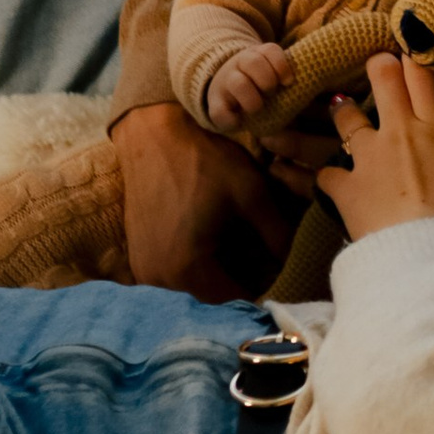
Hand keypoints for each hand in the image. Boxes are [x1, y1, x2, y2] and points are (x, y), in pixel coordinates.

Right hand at [113, 101, 298, 297]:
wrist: (153, 135)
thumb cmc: (203, 161)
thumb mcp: (251, 193)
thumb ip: (277, 233)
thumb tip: (295, 261)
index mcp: (187, 268)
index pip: (235, 299)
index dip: (262, 284)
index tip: (277, 265)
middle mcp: (160, 279)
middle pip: (212, 295)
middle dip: (240, 279)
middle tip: (261, 254)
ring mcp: (144, 269)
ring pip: (193, 286)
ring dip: (218, 272)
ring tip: (239, 244)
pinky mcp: (138, 257)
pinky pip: (175, 274)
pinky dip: (197, 263)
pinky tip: (212, 238)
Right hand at [204, 40, 296, 130]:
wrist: (224, 89)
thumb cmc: (258, 84)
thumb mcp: (270, 74)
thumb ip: (284, 79)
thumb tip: (304, 90)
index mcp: (257, 55)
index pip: (270, 50)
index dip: (281, 65)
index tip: (288, 82)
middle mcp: (239, 64)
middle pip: (254, 62)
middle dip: (268, 81)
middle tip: (271, 93)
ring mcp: (225, 82)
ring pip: (238, 83)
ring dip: (253, 99)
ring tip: (258, 109)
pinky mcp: (215, 104)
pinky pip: (220, 111)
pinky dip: (232, 120)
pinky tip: (240, 122)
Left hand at [319, 53, 433, 243]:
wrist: (426, 257)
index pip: (424, 75)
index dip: (415, 57)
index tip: (412, 53)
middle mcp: (401, 132)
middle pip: (384, 76)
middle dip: (379, 65)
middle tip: (378, 66)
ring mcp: (370, 156)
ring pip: (346, 116)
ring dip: (344, 113)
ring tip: (341, 110)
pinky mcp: (346, 186)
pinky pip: (326, 173)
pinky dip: (327, 177)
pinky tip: (329, 181)